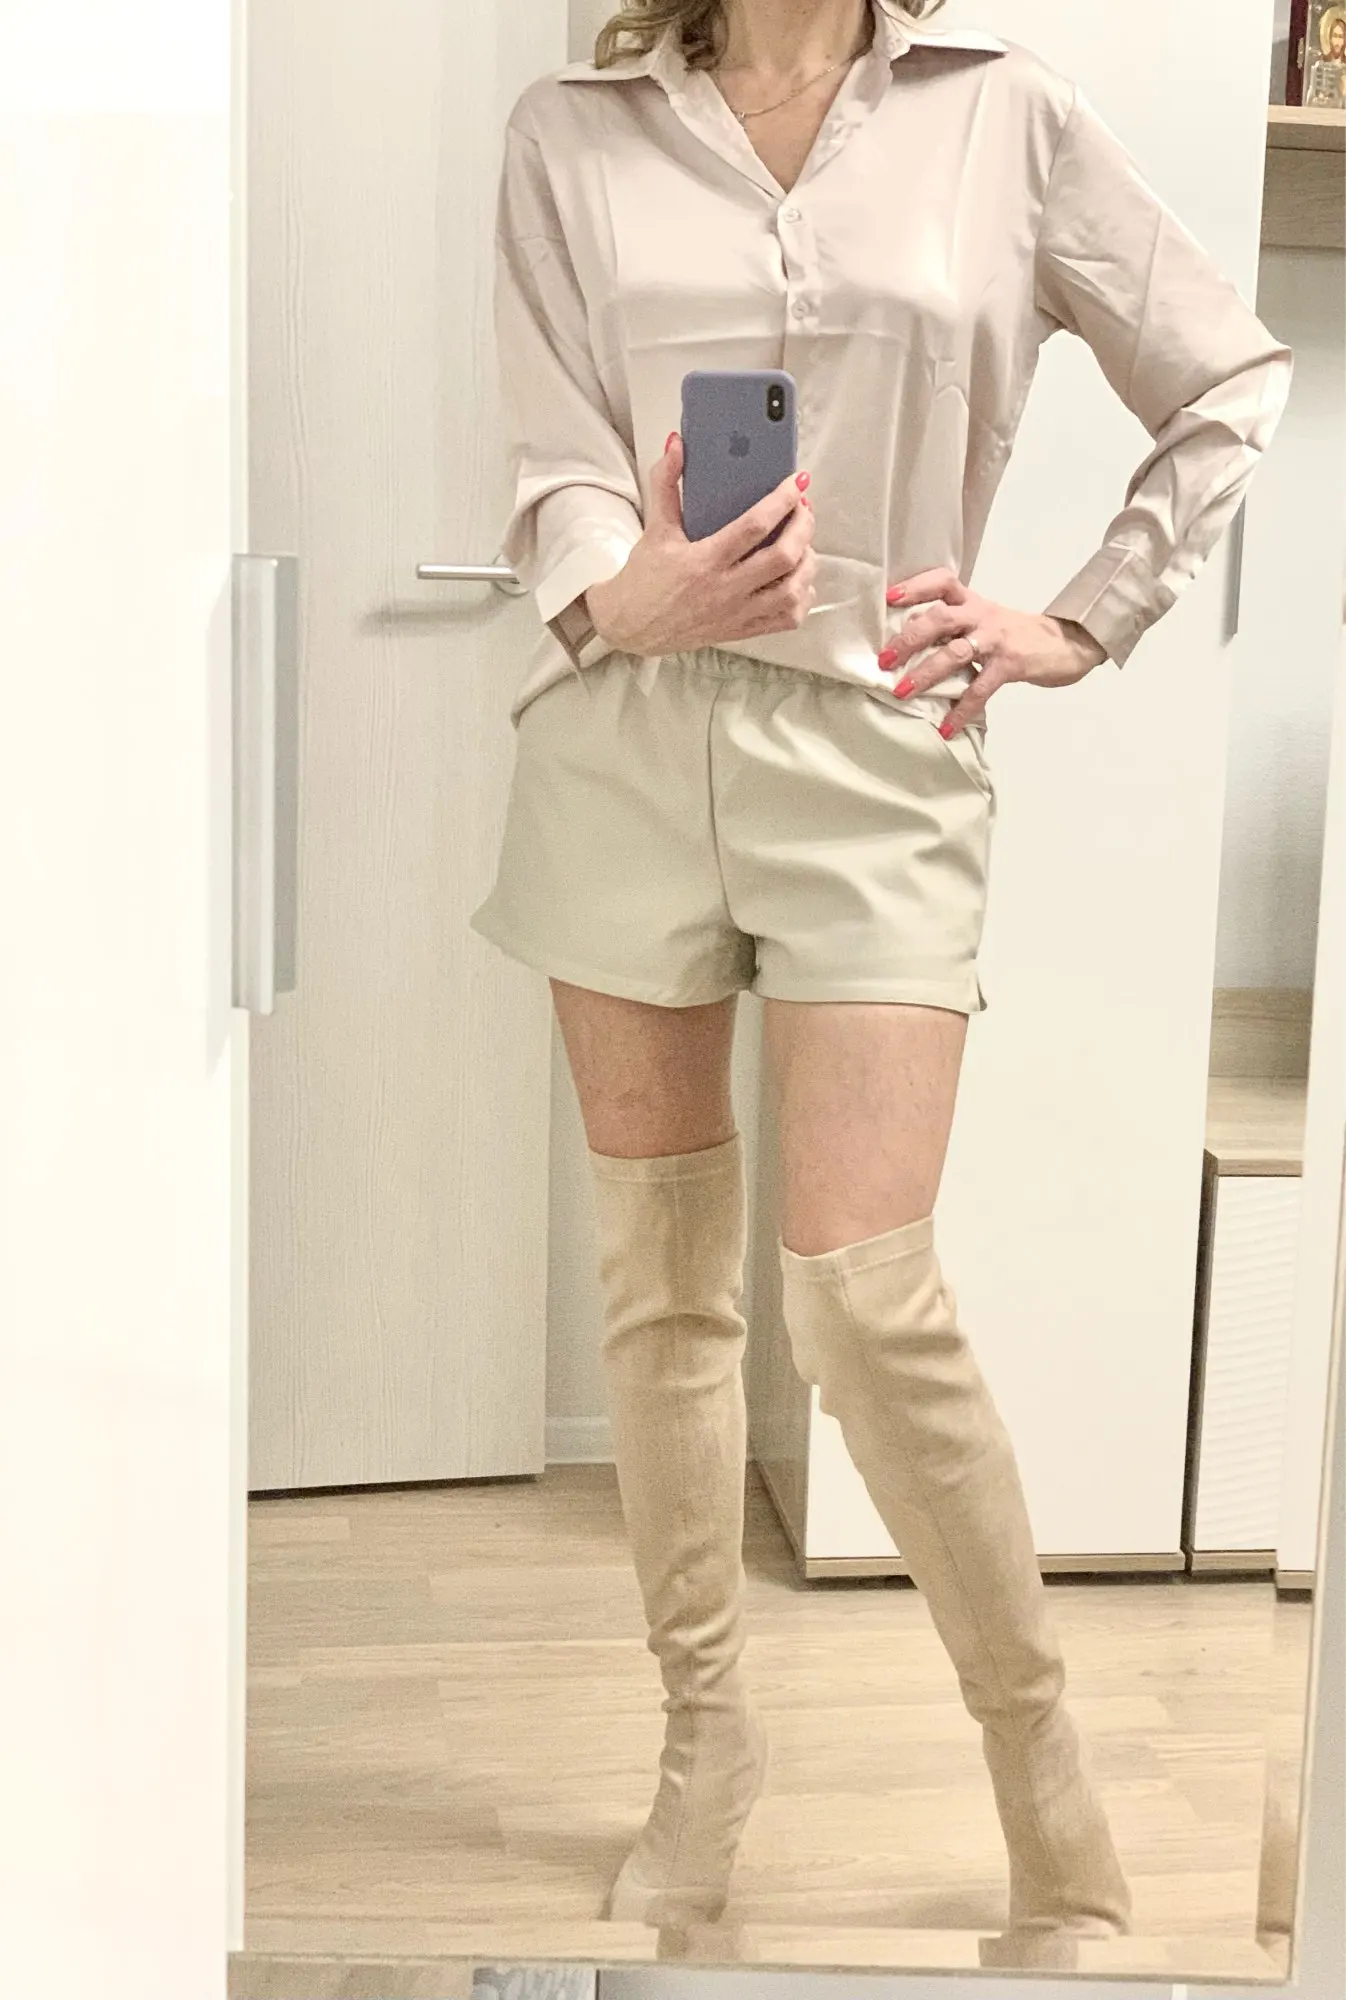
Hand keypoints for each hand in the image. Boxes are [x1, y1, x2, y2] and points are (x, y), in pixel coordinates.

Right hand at [585, 432, 816, 656]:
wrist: (632, 627)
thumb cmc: (644, 579)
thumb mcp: (655, 529)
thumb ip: (666, 483)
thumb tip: (676, 445)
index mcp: (704, 561)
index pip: (755, 526)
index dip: (783, 500)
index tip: (798, 482)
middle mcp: (725, 590)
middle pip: (783, 557)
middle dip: (803, 526)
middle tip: (803, 508)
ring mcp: (737, 614)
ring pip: (792, 590)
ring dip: (807, 562)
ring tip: (803, 542)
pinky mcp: (742, 630)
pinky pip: (787, 619)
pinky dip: (801, 597)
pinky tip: (797, 579)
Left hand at [877, 567, 1108, 736]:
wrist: (1067, 643)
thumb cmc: (1015, 634)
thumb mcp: (984, 619)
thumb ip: (953, 625)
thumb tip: (909, 643)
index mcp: (973, 602)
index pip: (942, 581)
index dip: (915, 586)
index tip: (888, 598)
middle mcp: (981, 615)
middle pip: (941, 617)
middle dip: (909, 638)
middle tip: (884, 660)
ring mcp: (996, 639)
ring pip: (956, 652)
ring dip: (927, 673)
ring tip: (903, 692)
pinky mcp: (1010, 665)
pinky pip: (980, 689)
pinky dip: (961, 711)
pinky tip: (946, 728)